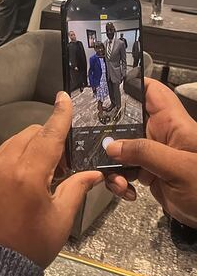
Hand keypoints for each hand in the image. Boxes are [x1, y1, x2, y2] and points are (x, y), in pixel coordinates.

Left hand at [0, 92, 102, 267]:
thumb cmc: (30, 245)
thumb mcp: (60, 218)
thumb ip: (76, 188)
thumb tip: (94, 173)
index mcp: (27, 172)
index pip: (48, 135)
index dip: (60, 116)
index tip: (65, 98)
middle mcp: (6, 163)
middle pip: (31, 134)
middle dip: (51, 136)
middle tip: (68, 159)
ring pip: (16, 141)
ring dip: (35, 144)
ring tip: (52, 168)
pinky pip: (5, 153)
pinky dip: (21, 153)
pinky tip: (34, 172)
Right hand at [105, 78, 196, 227]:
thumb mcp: (179, 167)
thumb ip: (144, 153)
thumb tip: (112, 147)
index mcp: (173, 124)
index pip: (151, 92)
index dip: (131, 83)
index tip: (104, 89)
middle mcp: (161, 135)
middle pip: (127, 121)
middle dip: (109, 133)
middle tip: (97, 145)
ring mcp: (154, 155)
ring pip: (121, 150)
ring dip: (112, 165)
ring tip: (118, 180)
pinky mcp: (150, 174)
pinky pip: (125, 171)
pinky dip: (119, 181)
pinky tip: (127, 191)